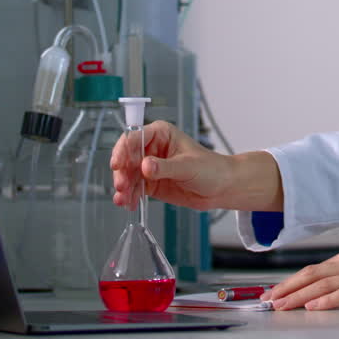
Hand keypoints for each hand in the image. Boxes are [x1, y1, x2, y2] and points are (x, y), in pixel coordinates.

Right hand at [109, 121, 232, 210]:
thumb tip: (146, 166)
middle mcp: (152, 148)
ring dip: (123, 187)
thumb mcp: (188, 166)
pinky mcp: (150, 183)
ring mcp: (149, 167)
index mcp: (161, 134)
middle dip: (121, 172)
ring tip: (123, 199)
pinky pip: (134, 189)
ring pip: (128, 175)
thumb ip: (165, 167)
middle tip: (122, 186)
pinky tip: (128, 204)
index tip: (118, 164)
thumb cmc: (211, 168)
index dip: (123, 150)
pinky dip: (129, 196)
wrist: (221, 188)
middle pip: (126, 157)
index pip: (135, 138)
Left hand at [263, 248, 338, 323]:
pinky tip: (314, 308)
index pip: (313, 269)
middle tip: (269, 300)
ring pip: (324, 284)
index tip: (274, 293)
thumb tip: (316, 298)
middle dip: (288, 288)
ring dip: (300, 296)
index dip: (291, 281)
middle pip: (313, 274)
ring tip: (283, 306)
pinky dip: (327, 301)